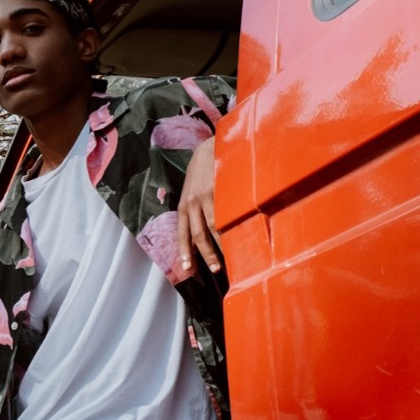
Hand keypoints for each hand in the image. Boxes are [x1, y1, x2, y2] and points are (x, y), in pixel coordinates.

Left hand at [177, 136, 222, 275]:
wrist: (208, 149)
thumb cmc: (201, 175)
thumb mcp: (192, 193)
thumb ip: (195, 212)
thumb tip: (202, 236)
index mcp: (183, 207)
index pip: (182, 234)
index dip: (185, 251)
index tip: (188, 268)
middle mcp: (191, 204)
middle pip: (198, 235)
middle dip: (206, 254)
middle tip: (215, 270)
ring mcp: (205, 198)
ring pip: (212, 227)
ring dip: (220, 245)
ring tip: (230, 258)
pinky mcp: (218, 191)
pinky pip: (224, 213)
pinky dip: (229, 227)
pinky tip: (237, 237)